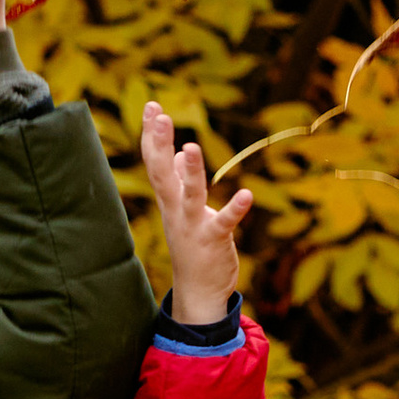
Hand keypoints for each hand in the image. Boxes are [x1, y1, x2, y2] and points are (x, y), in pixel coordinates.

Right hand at [140, 103, 250, 324]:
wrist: (198, 292)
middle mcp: (176, 211)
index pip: (154, 163)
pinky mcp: (215, 240)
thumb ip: (177, 182)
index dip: (151, 136)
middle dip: (158, 145)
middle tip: (159, 116)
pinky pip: (225, 222)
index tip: (151, 106)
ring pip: (190, 196)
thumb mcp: (181, 212)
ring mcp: (194, 226)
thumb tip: (175, 153)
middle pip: (162, 174)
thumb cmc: (192, 247)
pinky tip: (246, 195)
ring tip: (189, 147)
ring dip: (189, 172)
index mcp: (169, 201)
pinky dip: (235, 209)